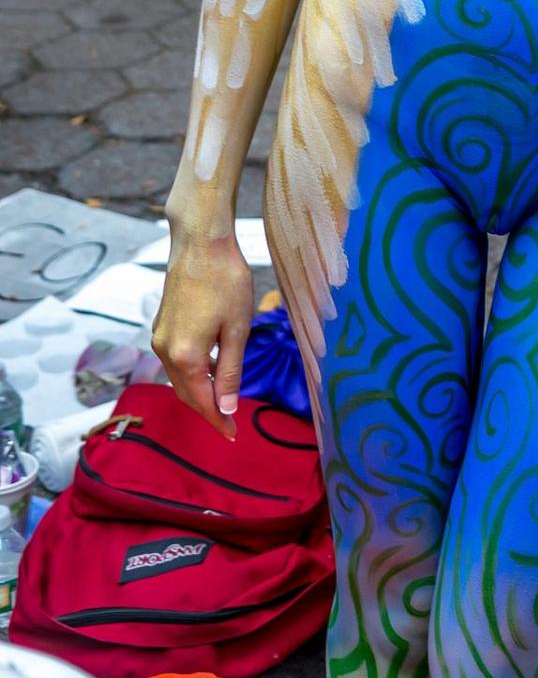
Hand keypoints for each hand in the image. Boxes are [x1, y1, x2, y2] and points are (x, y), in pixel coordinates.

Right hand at [151, 233, 252, 440]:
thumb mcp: (237, 330)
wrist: (201, 242)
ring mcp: (159, 336)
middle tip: (229, 422)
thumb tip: (227, 408)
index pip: (201, 401)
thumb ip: (230, 372)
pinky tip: (212, 366)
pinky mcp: (161, 324)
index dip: (218, 420)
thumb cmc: (226, 281)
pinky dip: (192, 371)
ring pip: (178, 377)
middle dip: (207, 409)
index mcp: (185, 356)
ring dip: (199, 390)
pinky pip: (175, 360)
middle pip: (186, 393)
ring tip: (223, 397)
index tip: (233, 435)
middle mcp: (164, 350)